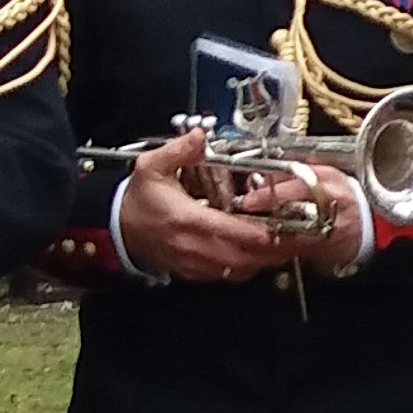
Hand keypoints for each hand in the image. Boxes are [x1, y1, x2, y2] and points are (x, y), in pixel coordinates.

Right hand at [122, 132, 310, 280]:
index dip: (262, 233)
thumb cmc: (137, 199)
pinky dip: (245, 267)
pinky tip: (257, 254)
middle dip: (273, 250)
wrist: (115, 227)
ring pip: (238, 270)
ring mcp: (193, 263)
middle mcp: (193, 246)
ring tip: (284, 245)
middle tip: (296, 238)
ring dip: (262, 260)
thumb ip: (179, 150)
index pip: (233, 232)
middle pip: (244, 257)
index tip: (285, 227)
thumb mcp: (151, 166)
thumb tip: (200, 136)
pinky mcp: (192, 271)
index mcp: (188, 220)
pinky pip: (225, 276)